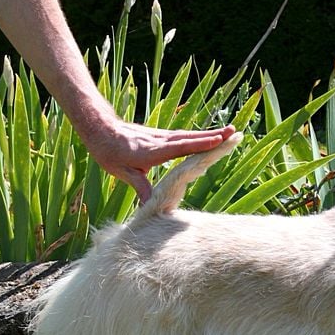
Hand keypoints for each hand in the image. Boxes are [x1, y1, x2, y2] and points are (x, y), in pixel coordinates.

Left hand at [86, 116, 236, 202]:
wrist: (100, 129)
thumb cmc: (109, 151)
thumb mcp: (122, 172)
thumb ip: (140, 186)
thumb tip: (150, 206)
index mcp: (153, 151)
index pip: (181, 147)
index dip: (200, 144)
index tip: (218, 139)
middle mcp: (161, 141)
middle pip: (191, 138)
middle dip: (214, 136)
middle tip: (235, 132)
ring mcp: (162, 137)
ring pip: (190, 136)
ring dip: (210, 134)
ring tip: (230, 132)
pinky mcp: (162, 137)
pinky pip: (184, 137)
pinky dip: (199, 137)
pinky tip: (209, 138)